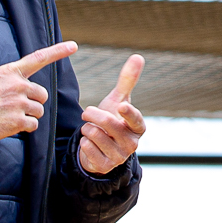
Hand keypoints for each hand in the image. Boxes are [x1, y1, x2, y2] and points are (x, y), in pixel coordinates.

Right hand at [0, 41, 76, 141]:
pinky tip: (11, 125)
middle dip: (34, 102)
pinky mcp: (18, 120)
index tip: (73, 46)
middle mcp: (17, 85)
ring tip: (10, 116)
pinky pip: (33, 125)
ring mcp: (18, 102)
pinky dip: (25, 128)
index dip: (57, 51)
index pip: (38, 58)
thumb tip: (25, 84)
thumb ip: (11, 78)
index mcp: (11, 72)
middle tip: (17, 107)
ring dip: (29, 116)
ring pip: (38, 111)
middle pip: (42, 94)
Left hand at [79, 54, 147, 175]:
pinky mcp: (105, 166)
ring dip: (87, 129)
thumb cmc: (112, 120)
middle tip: (88, 113)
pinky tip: (89, 143)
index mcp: (138, 127)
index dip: (128, 113)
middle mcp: (132, 144)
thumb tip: (138, 56)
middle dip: (92, 114)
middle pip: (107, 123)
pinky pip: (87, 148)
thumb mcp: (117, 100)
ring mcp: (119, 157)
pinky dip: (83, 142)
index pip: (135, 120)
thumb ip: (127, 80)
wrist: (100, 146)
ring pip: (94, 134)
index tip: (121, 106)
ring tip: (91, 130)